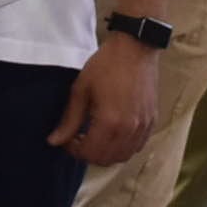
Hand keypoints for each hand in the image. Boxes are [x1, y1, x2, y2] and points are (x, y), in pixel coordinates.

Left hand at [49, 32, 159, 166]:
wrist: (135, 47)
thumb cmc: (106, 65)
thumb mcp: (81, 90)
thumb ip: (70, 120)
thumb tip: (54, 141)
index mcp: (109, 122)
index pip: (89, 153)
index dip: (73, 150)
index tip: (67, 139)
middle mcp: (129, 129)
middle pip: (106, 159)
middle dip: (89, 153)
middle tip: (79, 138)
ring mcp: (143, 125)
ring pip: (123, 155)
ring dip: (107, 152)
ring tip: (96, 136)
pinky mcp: (152, 120)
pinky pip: (138, 145)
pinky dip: (124, 146)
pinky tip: (114, 132)